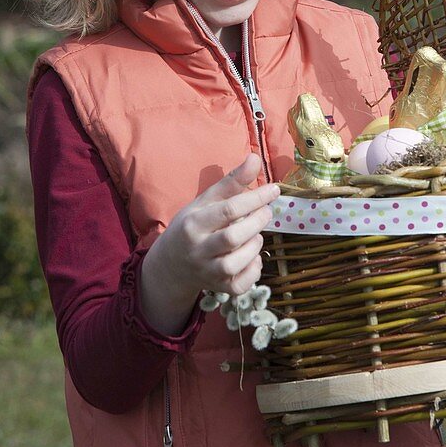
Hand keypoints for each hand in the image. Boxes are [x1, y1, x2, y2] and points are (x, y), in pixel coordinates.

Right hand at [139, 153, 279, 333]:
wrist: (171, 264)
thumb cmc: (193, 225)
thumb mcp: (206, 201)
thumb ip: (232, 182)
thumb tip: (255, 158)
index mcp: (193, 223)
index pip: (228, 209)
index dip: (255, 198)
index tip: (274, 189)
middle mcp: (198, 249)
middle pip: (233, 237)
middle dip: (257, 221)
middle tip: (267, 211)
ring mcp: (207, 271)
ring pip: (236, 263)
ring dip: (254, 246)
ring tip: (256, 234)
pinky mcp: (218, 288)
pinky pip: (240, 284)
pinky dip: (253, 270)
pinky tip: (252, 256)